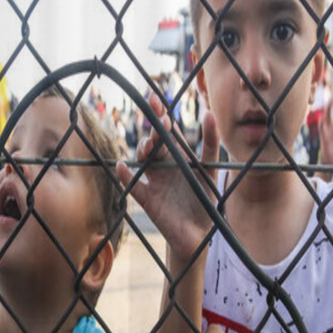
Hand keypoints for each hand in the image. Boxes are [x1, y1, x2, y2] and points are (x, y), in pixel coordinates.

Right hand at [116, 92, 219, 262]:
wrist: (199, 234)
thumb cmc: (204, 200)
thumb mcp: (209, 170)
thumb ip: (210, 143)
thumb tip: (209, 113)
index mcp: (177, 155)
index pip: (167, 130)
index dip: (161, 114)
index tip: (156, 99)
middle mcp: (163, 165)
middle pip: (154, 141)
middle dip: (154, 128)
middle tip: (158, 117)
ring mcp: (153, 181)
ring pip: (142, 160)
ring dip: (144, 150)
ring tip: (150, 145)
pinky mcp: (147, 200)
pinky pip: (133, 186)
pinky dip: (125, 176)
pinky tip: (122, 166)